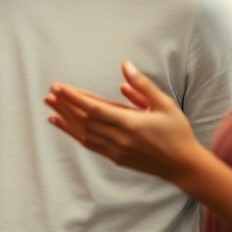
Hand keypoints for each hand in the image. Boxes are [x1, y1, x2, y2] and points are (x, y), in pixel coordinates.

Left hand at [44, 60, 204, 184]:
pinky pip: (89, 144)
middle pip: (84, 120)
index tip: (58, 87)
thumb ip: (143, 85)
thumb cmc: (177, 132)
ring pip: (83, 133)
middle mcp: (119, 139)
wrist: (183, 166)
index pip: (94, 108)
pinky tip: (64, 125)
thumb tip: (125, 65)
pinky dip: (74, 134)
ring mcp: (115, 150)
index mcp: (130, 124)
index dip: (73, 97)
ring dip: (65, 119)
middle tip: (48, 94)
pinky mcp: (115, 157)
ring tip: (50, 107)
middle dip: (65, 106)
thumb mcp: (164, 104)